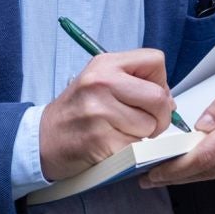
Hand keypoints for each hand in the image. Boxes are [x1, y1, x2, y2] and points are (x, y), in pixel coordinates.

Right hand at [40, 49, 175, 181]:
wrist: (45, 139)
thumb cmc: (77, 111)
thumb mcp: (99, 81)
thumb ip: (134, 82)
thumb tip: (170, 102)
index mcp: (104, 64)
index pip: (155, 61)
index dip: (159, 81)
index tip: (148, 95)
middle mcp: (101, 84)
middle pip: (159, 97)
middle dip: (159, 116)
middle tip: (144, 123)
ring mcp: (100, 113)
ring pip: (150, 126)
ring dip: (143, 136)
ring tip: (120, 132)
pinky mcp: (102, 141)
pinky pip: (137, 147)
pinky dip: (131, 151)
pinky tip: (114, 146)